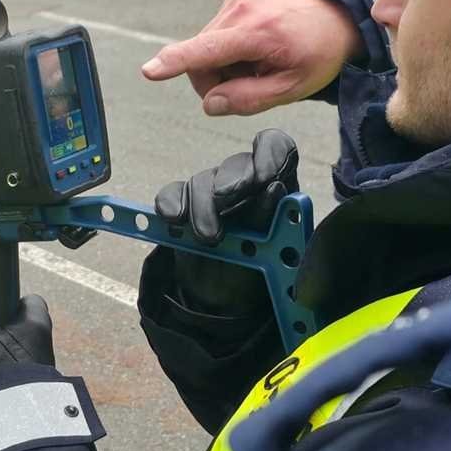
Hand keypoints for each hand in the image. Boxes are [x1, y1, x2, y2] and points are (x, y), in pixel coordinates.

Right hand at [141, 0, 362, 115]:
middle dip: (216, 81)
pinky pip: (214, 37)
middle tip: (251, 85)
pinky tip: (255, 52)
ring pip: (205, 50)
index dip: (175, 63)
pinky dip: (228, 52)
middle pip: (201, 59)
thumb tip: (210, 103)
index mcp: (258, 32)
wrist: (337, 15)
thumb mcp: (293, 87)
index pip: (207, 50)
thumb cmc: (318, 53)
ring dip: (224, 67)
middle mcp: (240, 10)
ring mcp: (235, 1)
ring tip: (259, 64)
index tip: (149, 71)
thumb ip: (249, 98)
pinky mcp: (234, 0)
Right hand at [154, 129, 298, 314]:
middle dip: (231, 181)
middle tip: (225, 200)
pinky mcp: (183, 204)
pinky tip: (173, 219)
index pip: (278, 150)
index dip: (271, 154)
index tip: (266, 175)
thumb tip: (277, 188)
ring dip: (203, 207)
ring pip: (203, 180)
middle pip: (238, 164)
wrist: (223, 300)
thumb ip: (273, 219)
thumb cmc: (257, 271)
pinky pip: (174, 194)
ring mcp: (212, 191)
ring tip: (208, 238)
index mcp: (277, 187)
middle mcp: (245, 183)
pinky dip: (172, 204)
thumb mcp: (272, 252)